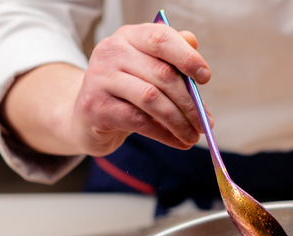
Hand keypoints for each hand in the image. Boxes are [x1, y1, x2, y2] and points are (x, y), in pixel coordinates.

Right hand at [1, 22, 211, 156]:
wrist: (86, 117)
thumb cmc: (126, 92)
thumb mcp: (149, 73)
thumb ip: (174, 65)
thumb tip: (201, 71)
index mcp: (130, 36)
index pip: (161, 38)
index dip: (187, 57)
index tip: (206, 77)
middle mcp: (112, 51)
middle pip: (161, 74)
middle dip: (189, 102)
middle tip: (205, 122)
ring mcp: (100, 78)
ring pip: (151, 99)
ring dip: (179, 121)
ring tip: (193, 135)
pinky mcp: (95, 106)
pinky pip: (139, 121)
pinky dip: (164, 134)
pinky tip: (178, 142)